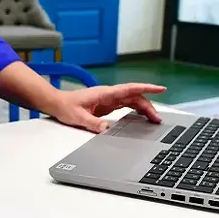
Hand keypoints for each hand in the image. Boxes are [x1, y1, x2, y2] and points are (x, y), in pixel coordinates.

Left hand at [48, 83, 166, 132]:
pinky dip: (136, 109)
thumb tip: (106, 130)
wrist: (57, 103)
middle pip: (135, 96)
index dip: (147, 88)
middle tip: (158, 119)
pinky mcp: (108, 104)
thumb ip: (92, 123)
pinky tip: (141, 116)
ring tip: (154, 119)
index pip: (130, 89)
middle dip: (149, 105)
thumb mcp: (78, 117)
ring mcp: (109, 98)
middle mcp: (109, 94)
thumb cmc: (66, 106)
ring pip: (132, 100)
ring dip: (144, 108)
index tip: (160, 88)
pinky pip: (126, 104)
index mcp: (105, 93)